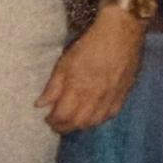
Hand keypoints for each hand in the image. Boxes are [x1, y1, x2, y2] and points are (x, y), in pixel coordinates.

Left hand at [35, 9, 144, 133]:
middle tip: (56, 124)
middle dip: (65, 127)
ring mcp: (111, 100)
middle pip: (78, 123)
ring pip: (93, 123)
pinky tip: (91, 116)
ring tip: (71, 121)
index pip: (63, 116)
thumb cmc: (89, 45)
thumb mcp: (65, 62)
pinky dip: (97, 120)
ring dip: (80, 125)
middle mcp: (95, 99)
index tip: (47, 119)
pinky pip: (109, 116)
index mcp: (78, 90)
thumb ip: (53, 86)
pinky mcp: (123, 97)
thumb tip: (40, 104)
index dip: (53, 121)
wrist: (120, 35)